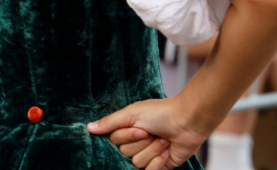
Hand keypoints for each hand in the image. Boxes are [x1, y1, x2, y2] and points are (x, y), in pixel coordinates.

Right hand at [88, 96, 206, 168]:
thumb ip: (110, 123)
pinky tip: (166, 151)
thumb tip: (89, 127)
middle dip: (142, 142)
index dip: (128, 136)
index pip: (115, 141)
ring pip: (137, 163)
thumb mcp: (132, 113)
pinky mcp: (158, 166)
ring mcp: (147, 155)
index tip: (141, 127)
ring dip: (152, 149)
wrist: (186, 121)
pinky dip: (159, 161)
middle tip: (153, 131)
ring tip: (163, 139)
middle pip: (125, 153)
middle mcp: (135, 142)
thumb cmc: (160, 112)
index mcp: (128, 129)